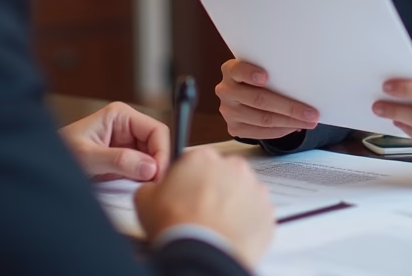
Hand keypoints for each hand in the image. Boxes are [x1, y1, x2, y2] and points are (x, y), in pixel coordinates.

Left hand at [58, 102, 168, 181]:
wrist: (45, 164)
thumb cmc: (60, 152)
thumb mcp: (88, 157)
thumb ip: (118, 160)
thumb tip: (150, 168)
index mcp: (121, 115)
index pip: (156, 130)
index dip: (162, 151)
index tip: (159, 174)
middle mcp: (128, 126)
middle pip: (158, 144)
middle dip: (158, 164)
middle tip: (155, 185)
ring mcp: (128, 142)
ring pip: (153, 157)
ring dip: (152, 172)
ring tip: (147, 188)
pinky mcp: (125, 158)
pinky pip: (144, 167)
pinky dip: (145, 178)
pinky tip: (140, 188)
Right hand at [135, 148, 274, 267]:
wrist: (202, 253)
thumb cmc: (178, 226)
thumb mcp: (145, 199)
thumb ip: (153, 186)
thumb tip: (154, 190)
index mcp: (203, 158)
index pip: (196, 160)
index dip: (189, 178)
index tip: (187, 191)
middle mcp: (232, 167)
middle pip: (223, 174)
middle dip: (214, 188)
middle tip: (200, 210)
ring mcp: (253, 188)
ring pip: (242, 192)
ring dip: (232, 204)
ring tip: (215, 224)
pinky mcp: (267, 211)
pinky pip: (256, 213)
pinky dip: (246, 222)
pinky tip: (229, 232)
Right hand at [216, 58, 318, 139]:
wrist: (244, 94)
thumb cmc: (260, 79)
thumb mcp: (262, 69)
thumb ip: (274, 73)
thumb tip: (304, 85)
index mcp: (231, 70)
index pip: (238, 70)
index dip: (251, 74)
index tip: (265, 77)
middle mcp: (225, 90)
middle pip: (259, 99)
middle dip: (289, 107)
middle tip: (311, 113)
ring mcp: (228, 111)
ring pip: (263, 119)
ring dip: (290, 122)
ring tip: (309, 122)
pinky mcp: (233, 128)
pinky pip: (261, 132)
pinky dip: (281, 130)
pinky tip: (295, 127)